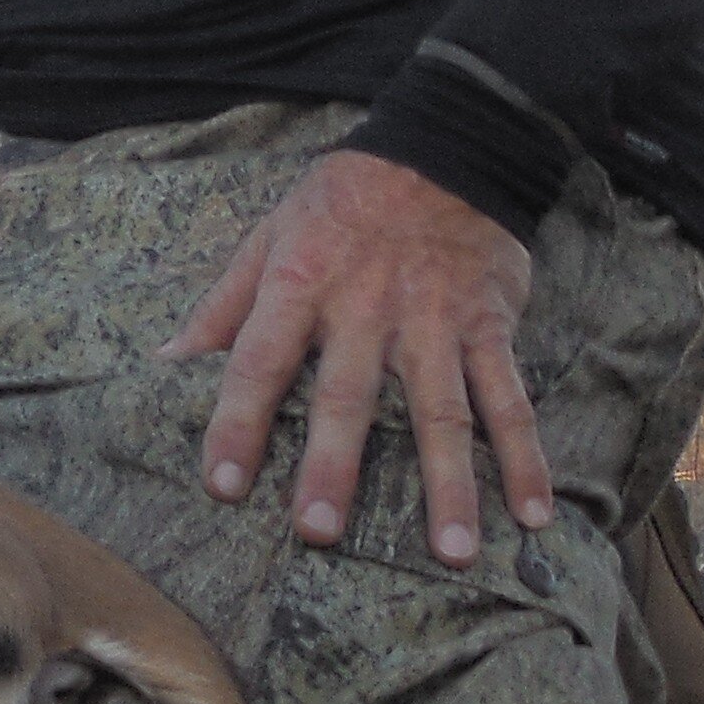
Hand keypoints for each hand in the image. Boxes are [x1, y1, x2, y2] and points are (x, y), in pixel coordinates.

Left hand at [174, 152, 551, 566]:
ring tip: (451, 554)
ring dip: (449, 486)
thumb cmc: (341, 201)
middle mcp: (366, 310)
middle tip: (319, 533)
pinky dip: (527, 458)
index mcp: (300, 283)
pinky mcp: (491, 327)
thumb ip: (222, 305)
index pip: (258, 362)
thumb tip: (170, 363)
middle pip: (347, 397)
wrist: (445, 149)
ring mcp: (435, 322)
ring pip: (442, 412)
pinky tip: (533, 514)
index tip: (223, 485)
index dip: (237, 424)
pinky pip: (511, 399)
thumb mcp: (269, 233)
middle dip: (333, 466)